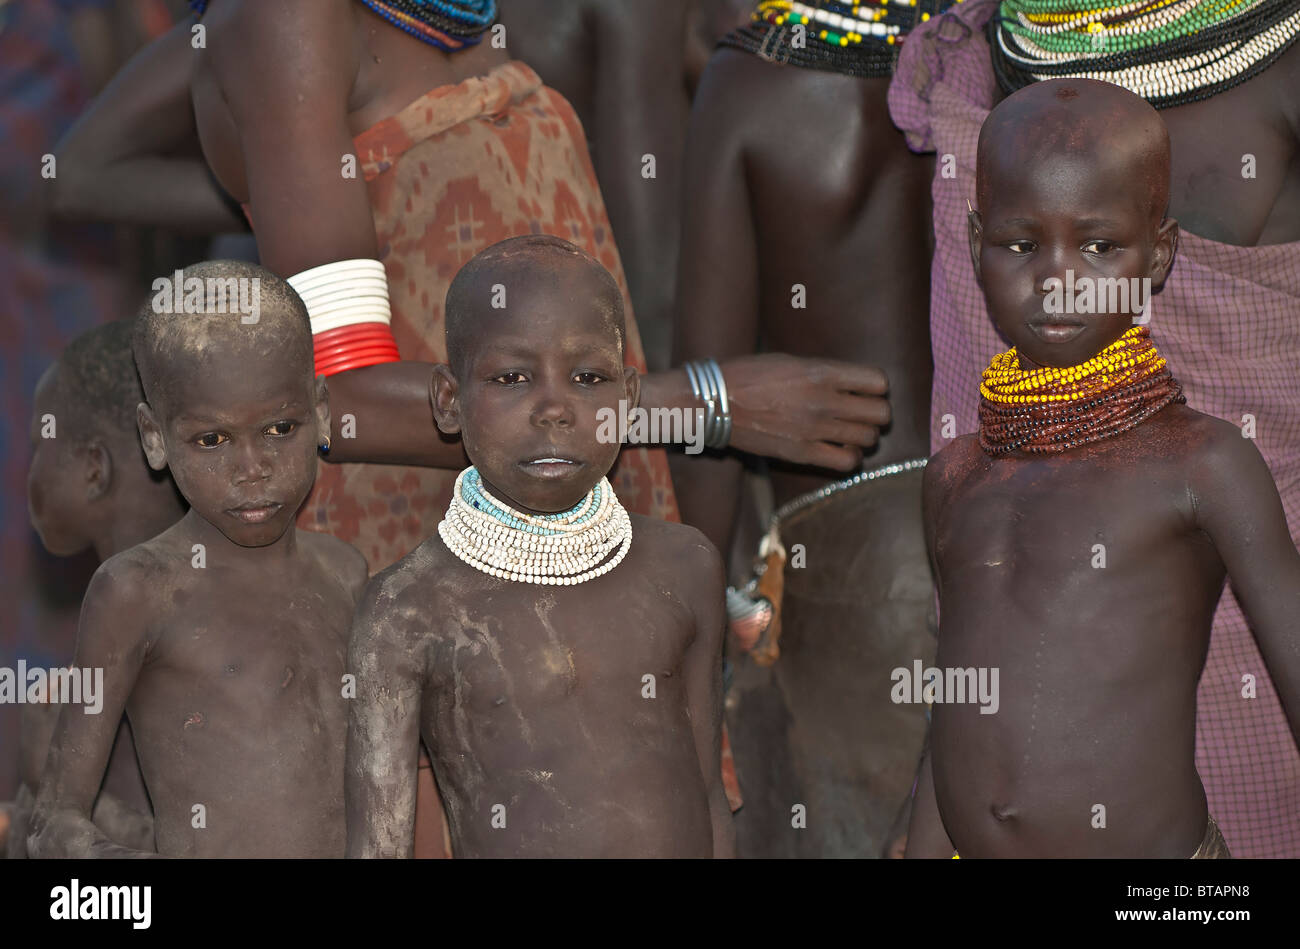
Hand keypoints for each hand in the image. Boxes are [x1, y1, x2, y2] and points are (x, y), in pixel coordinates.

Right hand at [720, 354, 890, 468]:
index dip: (877, 387)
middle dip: (876, 413)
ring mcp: (814, 429)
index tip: (866, 391)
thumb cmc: (750, 376)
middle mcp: (823, 400)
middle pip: (881, 413)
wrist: (716, 402)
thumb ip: (825, 372)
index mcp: (822, 372)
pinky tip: (839, 449)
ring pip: (868, 439)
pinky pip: (847, 462)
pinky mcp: (802, 453)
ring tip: (849, 432)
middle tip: (861, 414)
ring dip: (864, 435)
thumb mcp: (791, 361)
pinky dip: (850, 457)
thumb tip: (854, 385)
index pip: (879, 382)